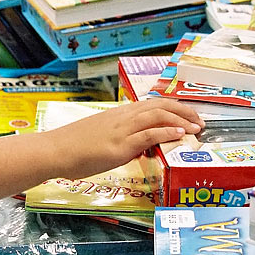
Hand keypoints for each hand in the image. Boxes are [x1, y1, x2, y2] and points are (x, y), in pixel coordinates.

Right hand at [44, 99, 202, 178]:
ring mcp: (121, 130)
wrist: (54, 151)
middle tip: (199, 120)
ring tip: (196, 127)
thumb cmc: (73, 147)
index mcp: (119, 114)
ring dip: (181, 120)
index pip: (152, 103)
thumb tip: (137, 145)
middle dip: (184, 110)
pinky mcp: (119, 146)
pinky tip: (179, 134)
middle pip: (159, 105)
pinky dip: (166, 132)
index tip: (188, 115)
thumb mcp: (101, 135)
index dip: (174, 107)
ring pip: (157, 115)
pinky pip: (148, 134)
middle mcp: (122, 118)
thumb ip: (121, 137)